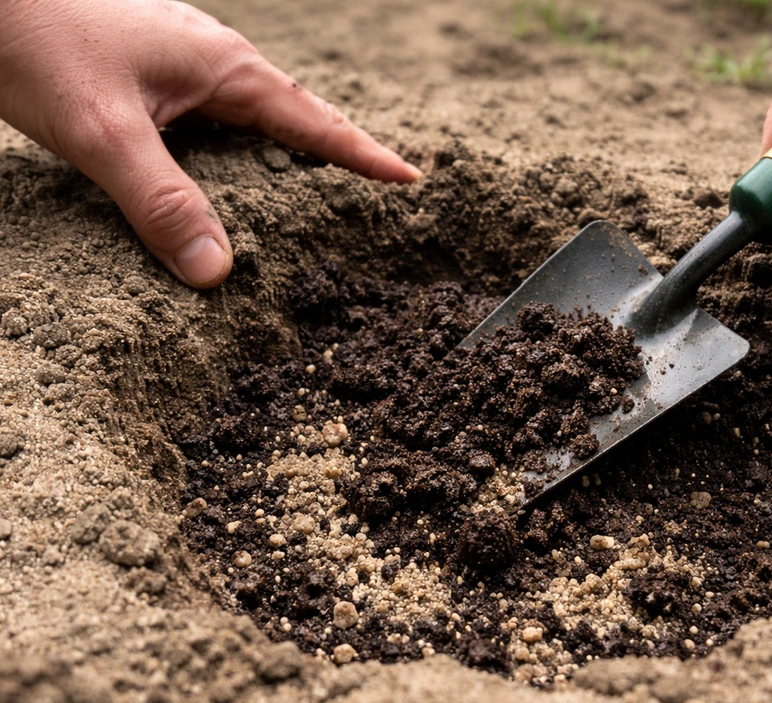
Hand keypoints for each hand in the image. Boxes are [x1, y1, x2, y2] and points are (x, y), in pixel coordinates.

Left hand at [0, 0, 420, 287]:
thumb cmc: (34, 37)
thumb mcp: (102, 130)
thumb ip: (160, 201)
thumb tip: (217, 274)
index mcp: (224, 67)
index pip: (316, 121)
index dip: (364, 155)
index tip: (411, 181)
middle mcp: (214, 61)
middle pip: (297, 116)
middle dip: (339, 155)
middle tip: (376, 195)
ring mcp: (183, 64)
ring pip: (256, 120)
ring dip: (289, 155)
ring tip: (316, 197)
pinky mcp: (154, 74)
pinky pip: (219, 120)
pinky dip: (241, 154)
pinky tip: (229, 179)